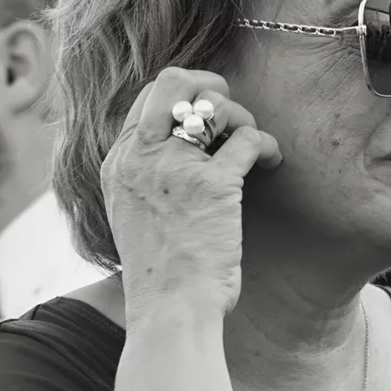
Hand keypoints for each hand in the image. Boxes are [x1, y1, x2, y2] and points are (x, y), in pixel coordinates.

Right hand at [102, 68, 281, 320]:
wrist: (170, 310)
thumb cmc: (160, 276)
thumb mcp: (132, 217)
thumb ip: (145, 180)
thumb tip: (178, 152)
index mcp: (118, 165)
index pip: (146, 100)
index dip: (181, 97)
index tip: (204, 118)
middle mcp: (140, 158)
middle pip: (172, 81)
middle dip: (208, 84)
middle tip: (229, 109)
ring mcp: (174, 167)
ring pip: (213, 105)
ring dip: (242, 117)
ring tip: (252, 145)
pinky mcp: (212, 184)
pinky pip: (247, 138)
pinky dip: (266, 146)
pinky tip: (271, 163)